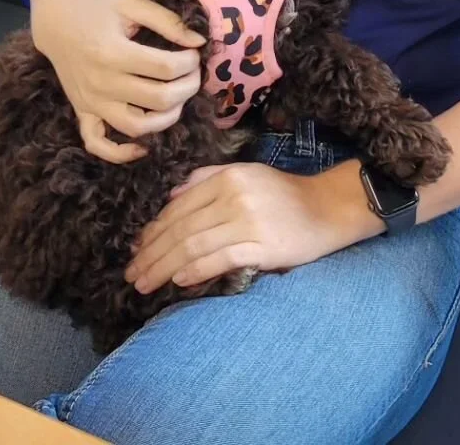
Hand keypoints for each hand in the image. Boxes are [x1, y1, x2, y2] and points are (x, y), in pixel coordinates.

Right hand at [31, 0, 204, 163]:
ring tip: (177, 99)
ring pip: (136, 127)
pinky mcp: (82, 112)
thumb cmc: (96, 8)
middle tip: (193, 74)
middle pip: (158, 99)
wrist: (56, 22)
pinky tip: (142, 146)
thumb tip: (199, 41)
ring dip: (166, 118)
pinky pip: (98, 143)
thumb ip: (167, 21)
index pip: (166, 68)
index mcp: (113, 52)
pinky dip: (121, 152)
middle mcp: (101, 83)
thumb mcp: (132, 4)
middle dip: (187, 88)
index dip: (189, 62)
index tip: (194, 53)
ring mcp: (90, 102)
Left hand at [126, 161, 375, 294]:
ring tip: (145, 284)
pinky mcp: (263, 245)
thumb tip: (170, 197)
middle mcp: (234, 195)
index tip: (136, 250)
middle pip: (180, 228)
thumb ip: (207, 180)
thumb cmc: (284, 195)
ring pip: (194, 245)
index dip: (152, 231)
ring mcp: (248, 220)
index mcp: (227, 177)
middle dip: (151, 254)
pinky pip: (221, 258)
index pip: (178, 207)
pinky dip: (196, 270)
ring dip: (164, 267)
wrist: (328, 208)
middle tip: (132, 274)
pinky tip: (180, 282)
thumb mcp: (246, 175)